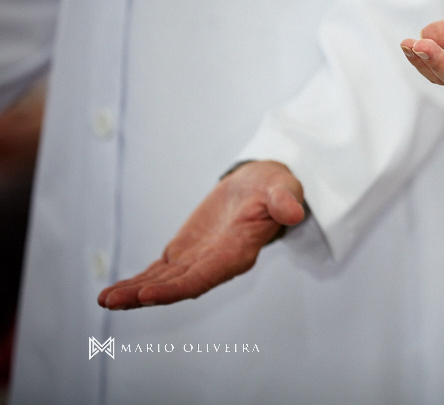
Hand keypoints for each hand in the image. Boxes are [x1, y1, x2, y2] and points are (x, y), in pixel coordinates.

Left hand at [97, 160, 305, 309]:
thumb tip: (293, 213)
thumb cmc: (274, 189)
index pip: (206, 276)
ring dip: (135, 292)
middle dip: (146, 294)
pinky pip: (157, 271)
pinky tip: (113, 291)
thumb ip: (285, 202)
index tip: (149, 294)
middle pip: (178, 284)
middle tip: (114, 300)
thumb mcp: (283, 189)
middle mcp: (216, 263)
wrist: (261, 187)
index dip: (177, 287)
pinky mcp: (184, 253)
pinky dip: (136, 281)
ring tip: (105, 299)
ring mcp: (198, 260)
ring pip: (163, 282)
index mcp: (238, 252)